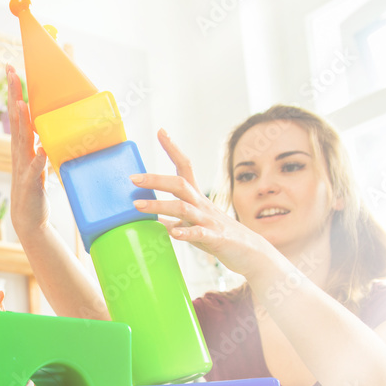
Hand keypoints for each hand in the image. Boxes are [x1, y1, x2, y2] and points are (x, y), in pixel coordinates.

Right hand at [7, 64, 49, 238]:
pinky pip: (36, 169)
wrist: (28, 220)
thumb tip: (44, 128)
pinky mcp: (31, 183)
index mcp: (22, 146)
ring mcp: (24, 167)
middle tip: (11, 73)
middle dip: (14, 96)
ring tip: (22, 103)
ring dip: (22, 122)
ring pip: (22, 140)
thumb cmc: (33, 191)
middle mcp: (20, 153)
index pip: (17, 114)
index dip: (14, 92)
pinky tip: (43, 148)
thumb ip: (39, 144)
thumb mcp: (37, 163)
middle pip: (16, 120)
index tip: (12, 70)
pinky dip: (39, 158)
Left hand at [130, 129, 276, 279]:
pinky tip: (174, 233)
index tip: (161, 131)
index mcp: (197, 198)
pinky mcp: (216, 238)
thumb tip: (154, 219)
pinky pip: (200, 233)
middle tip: (133, 178)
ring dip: (160, 206)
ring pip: (184, 208)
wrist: (251, 253)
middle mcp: (202, 205)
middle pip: (180, 184)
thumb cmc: (219, 238)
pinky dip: (186, 232)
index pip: (185, 167)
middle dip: (156, 180)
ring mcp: (209, 221)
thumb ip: (175, 221)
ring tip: (138, 206)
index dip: (173, 149)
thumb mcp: (194, 226)